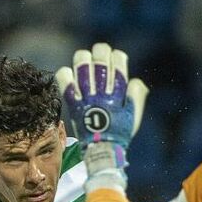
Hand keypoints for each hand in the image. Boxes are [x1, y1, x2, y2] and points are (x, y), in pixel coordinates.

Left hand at [56, 43, 148, 179]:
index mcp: (118, 93)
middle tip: (99, 55)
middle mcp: (102, 92)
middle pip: (100, 59)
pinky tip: (69, 75)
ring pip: (82, 65)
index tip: (115, 59)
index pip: (119, 62)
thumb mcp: (134, 115)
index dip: (117, 56)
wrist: (102, 150)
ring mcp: (86, 97)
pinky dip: (65, 74)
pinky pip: (65, 82)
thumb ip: (137, 96)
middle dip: (101, 51)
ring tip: (84, 60)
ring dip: (83, 58)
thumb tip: (135, 80)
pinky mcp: (73, 104)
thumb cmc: (120, 133)